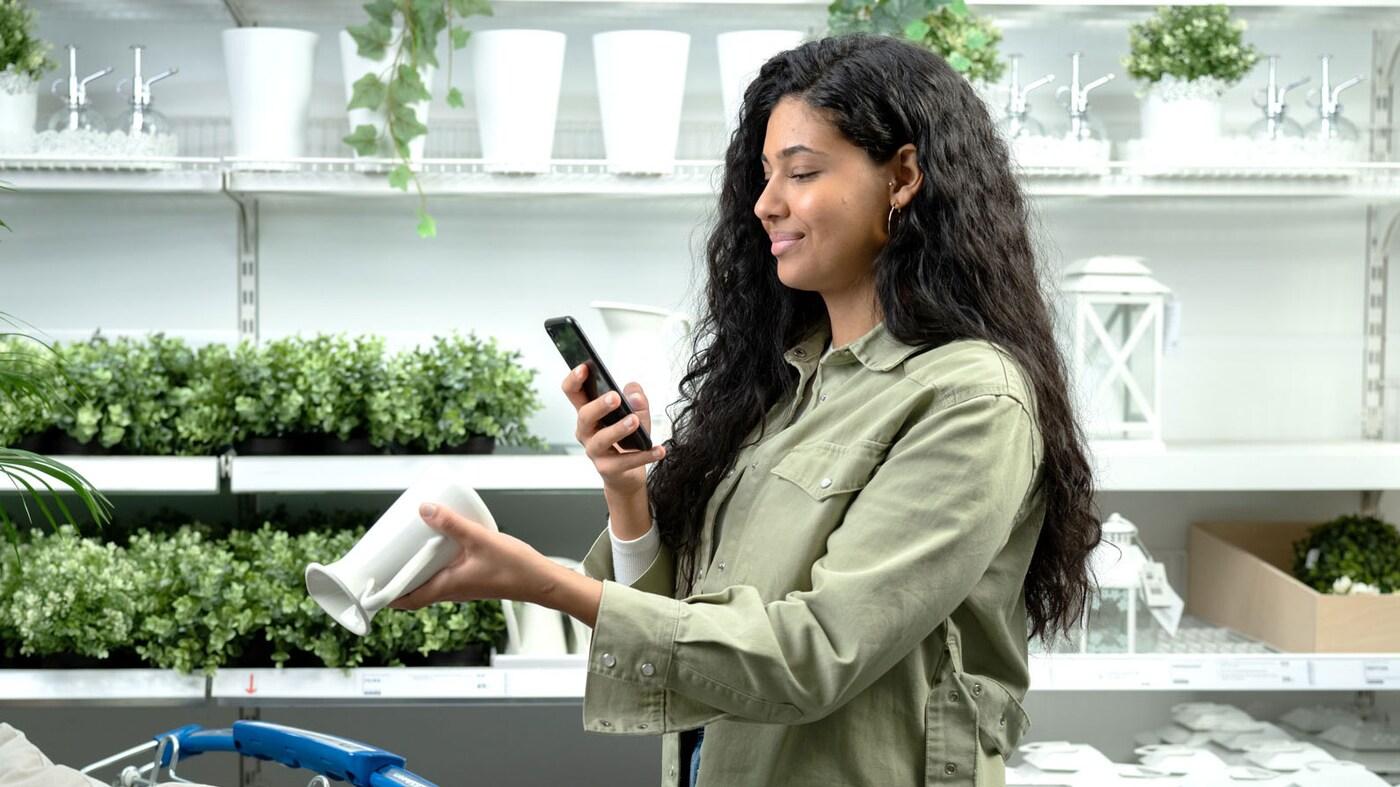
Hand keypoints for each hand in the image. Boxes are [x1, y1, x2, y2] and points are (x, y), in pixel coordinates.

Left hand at [389, 502, 604, 625]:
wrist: (542, 581)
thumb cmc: (515, 568)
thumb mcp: (480, 539)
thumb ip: (452, 523)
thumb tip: (423, 509)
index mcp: (447, 587)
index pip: (406, 599)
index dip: (384, 595)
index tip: (368, 585)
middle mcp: (451, 590)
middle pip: (413, 589)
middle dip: (395, 576)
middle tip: (382, 557)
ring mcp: (461, 585)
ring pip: (428, 580)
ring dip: (414, 567)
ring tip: (406, 546)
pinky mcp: (471, 577)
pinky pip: (443, 572)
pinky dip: (433, 561)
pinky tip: (439, 541)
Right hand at [560, 363, 665, 497]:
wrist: (627, 475)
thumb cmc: (627, 439)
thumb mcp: (636, 414)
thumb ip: (636, 400)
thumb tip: (635, 395)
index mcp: (588, 413)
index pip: (573, 393)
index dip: (574, 379)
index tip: (584, 367)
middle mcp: (586, 431)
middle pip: (584, 415)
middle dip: (598, 405)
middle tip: (615, 397)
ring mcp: (595, 451)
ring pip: (602, 439)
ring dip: (618, 429)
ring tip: (634, 421)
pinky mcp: (607, 469)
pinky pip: (625, 461)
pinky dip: (644, 455)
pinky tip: (659, 450)